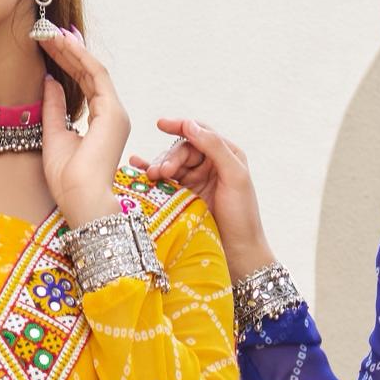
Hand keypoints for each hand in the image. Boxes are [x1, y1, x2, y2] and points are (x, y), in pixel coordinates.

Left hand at [33, 25, 125, 228]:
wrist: (80, 200)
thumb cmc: (68, 179)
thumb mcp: (53, 135)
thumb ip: (54, 107)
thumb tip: (49, 81)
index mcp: (101, 122)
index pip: (85, 83)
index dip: (68, 62)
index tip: (50, 45)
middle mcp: (113, 114)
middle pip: (89, 73)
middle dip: (68, 50)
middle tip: (48, 31)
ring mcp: (116, 112)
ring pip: (93, 70)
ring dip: (71, 49)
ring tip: (50, 32)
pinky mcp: (113, 112)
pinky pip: (96, 76)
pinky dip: (79, 58)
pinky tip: (62, 44)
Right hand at [151, 115, 274, 281]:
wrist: (238, 254)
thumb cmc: (242, 216)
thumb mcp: (235, 176)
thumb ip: (215, 147)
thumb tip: (191, 125)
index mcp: (226, 156)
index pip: (200, 133)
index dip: (181, 126)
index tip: (161, 124)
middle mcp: (210, 166)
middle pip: (182, 150)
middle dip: (169, 157)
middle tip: (160, 173)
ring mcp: (195, 182)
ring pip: (170, 166)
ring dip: (158, 167)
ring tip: (150, 177)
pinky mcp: (183, 199)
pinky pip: (163, 182)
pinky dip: (149, 174)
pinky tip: (136, 168)